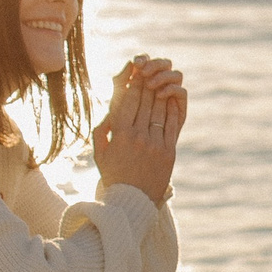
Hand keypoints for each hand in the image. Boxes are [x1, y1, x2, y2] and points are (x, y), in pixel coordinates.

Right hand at [93, 54, 187, 201]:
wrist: (132, 202)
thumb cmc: (114, 175)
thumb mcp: (100, 153)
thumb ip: (102, 129)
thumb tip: (109, 108)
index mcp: (119, 134)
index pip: (127, 100)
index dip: (132, 83)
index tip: (135, 71)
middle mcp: (138, 136)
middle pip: (145, 101)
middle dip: (147, 82)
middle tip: (149, 69)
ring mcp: (155, 143)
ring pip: (159, 109)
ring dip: (160, 92)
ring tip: (160, 80)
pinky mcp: (169, 151)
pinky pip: (172, 124)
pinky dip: (172, 108)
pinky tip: (171, 98)